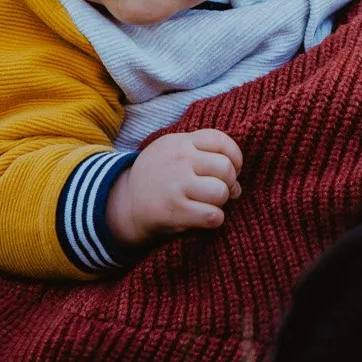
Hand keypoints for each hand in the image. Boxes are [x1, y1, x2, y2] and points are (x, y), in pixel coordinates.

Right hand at [104, 128, 243, 247]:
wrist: (124, 203)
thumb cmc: (157, 176)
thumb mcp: (173, 151)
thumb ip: (203, 154)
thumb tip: (238, 183)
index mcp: (181, 142)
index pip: (221, 141)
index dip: (235, 157)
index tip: (232, 169)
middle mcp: (179, 160)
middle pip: (226, 168)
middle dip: (229, 183)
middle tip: (220, 191)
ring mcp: (177, 185)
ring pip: (221, 192)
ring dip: (221, 202)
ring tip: (209, 203)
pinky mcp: (175, 211)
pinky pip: (213, 216)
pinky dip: (215, 219)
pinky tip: (204, 217)